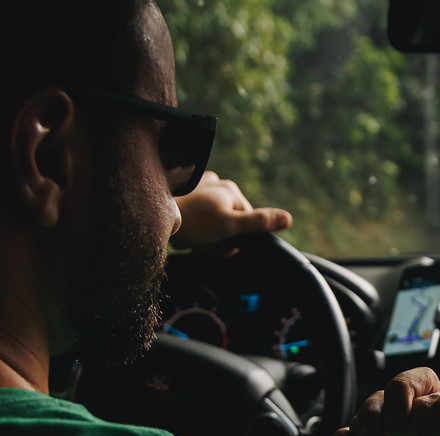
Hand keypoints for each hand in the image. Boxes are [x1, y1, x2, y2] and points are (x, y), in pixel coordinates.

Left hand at [170, 171, 291, 249]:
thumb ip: (258, 222)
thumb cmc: (192, 221)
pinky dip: (192, 230)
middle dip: (218, 241)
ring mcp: (198, 189)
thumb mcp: (229, 225)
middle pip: (229, 223)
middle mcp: (216, 184)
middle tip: (203, 246)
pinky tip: (183, 234)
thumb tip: (289, 219)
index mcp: (231, 190)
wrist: (151, 216)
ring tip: (191, 240)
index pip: (247, 222)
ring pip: (212, 223)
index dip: (236, 239)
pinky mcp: (183, 197)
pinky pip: (196, 219)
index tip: (223, 246)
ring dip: (204, 239)